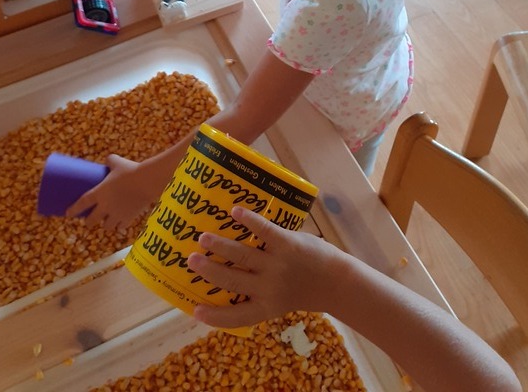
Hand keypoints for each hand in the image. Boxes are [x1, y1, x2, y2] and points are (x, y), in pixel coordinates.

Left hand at [67, 153, 149, 228]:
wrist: (147, 181)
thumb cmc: (130, 170)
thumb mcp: (118, 162)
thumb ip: (111, 161)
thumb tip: (108, 160)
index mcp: (99, 193)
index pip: (82, 203)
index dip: (73, 210)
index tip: (68, 214)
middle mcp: (105, 206)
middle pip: (92, 220)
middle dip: (89, 222)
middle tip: (89, 220)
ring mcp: (117, 214)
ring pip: (107, 226)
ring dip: (106, 224)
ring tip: (107, 220)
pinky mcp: (128, 218)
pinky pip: (121, 226)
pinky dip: (120, 225)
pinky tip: (120, 224)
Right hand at [188, 205, 332, 327]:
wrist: (337, 282)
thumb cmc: (307, 290)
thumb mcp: (281, 300)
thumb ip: (259, 292)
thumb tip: (232, 276)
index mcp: (266, 307)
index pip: (236, 316)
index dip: (214, 316)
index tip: (194, 310)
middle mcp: (268, 288)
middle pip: (232, 281)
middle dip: (210, 271)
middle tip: (190, 261)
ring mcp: (277, 265)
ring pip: (243, 255)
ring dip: (221, 245)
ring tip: (202, 237)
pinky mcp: (287, 244)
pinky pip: (265, 231)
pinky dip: (250, 220)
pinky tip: (235, 211)